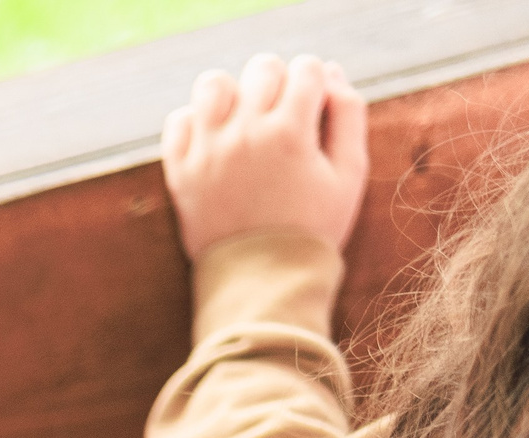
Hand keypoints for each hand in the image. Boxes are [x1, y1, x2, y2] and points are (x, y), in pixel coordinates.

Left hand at [162, 53, 367, 258]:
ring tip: (244, 121)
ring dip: (232, 94)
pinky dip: (196, 122)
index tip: (312, 111)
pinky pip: (179, 120)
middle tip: (282, 119)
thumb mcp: (349, 174)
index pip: (307, 67)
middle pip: (263, 68)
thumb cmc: (313, 227)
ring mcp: (207, 151)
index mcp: (291, 133)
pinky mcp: (180, 170)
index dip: (315, 85)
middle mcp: (245, 135)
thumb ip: (347, 115)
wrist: (263, 279)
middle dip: (279, 85)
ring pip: (214, 84)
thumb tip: (330, 72)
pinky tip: (216, 141)